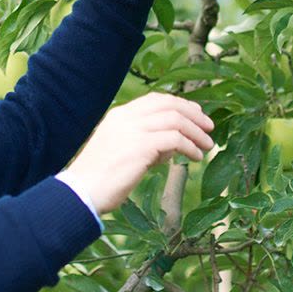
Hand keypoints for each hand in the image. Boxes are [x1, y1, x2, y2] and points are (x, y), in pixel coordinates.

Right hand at [66, 93, 214, 215]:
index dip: (180, 104)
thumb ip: (145, 144)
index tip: (196, 113)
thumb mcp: (122, 151)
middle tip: (209, 127)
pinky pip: (175, 140)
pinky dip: (190, 147)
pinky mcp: (141, 147)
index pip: (155, 100)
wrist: (82, 191)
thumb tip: (172, 147)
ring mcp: (133, 130)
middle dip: (194, 114)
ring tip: (208, 146)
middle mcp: (127, 117)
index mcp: (120, 115)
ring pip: (176, 119)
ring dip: (196, 132)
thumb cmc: (101, 177)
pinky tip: (196, 158)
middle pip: (169, 104)